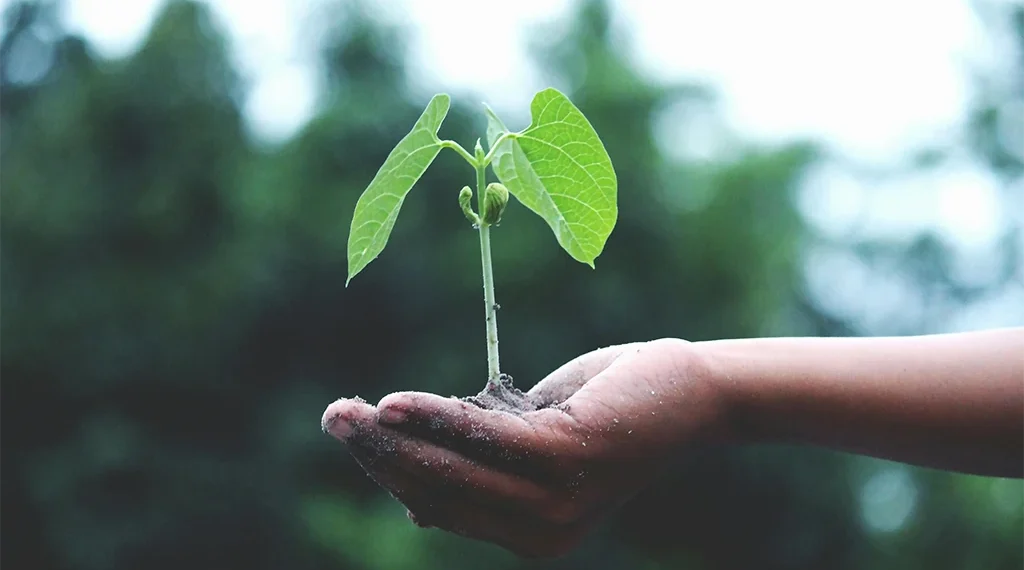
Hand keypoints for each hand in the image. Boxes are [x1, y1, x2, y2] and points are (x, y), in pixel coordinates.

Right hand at [321, 338, 724, 557]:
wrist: (688, 393)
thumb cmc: (607, 410)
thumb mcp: (534, 444)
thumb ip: (482, 469)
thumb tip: (413, 503)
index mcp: (530, 534)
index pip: (442, 506)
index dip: (391, 472)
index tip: (354, 435)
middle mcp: (540, 534)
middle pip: (438, 492)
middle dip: (379, 456)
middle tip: (333, 418)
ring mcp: (555, 503)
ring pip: (453, 471)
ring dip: (394, 439)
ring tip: (348, 412)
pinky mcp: (567, 460)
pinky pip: (484, 438)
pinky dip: (437, 418)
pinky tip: (396, 404)